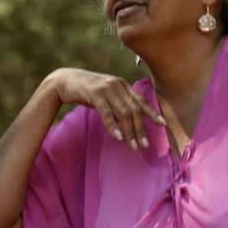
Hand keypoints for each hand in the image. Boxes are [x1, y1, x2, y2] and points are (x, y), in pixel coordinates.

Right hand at [48, 68, 165, 150]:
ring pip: (123, 113)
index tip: (163, 125)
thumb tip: (130, 120)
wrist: (65, 81)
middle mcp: (118, 85)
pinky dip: (113, 126)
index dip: (152, 113)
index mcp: (123, 85)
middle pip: (134, 110)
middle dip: (141, 129)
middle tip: (145, 145)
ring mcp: (107, 89)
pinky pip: (107, 113)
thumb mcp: (106, 95)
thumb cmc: (86, 91)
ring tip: (133, 146)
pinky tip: (118, 137)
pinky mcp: (95, 94)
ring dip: (130, 132)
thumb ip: (118, 103)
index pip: (141, 101)